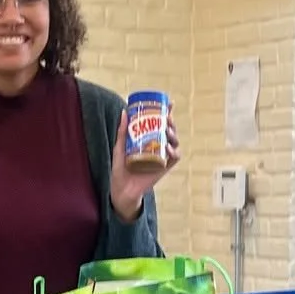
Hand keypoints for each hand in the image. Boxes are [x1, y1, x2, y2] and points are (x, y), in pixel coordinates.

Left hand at [109, 104, 180, 222]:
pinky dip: (174, 152)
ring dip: (174, 135)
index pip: (160, 124)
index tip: (169, 104)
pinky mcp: (163, 168)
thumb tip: (124, 112)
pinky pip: (174, 158)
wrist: (121, 189)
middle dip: (171, 123)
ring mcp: (161, 158)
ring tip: (167, 131)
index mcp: (148, 140)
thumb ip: (123, 131)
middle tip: (167, 118)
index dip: (167, 114)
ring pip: (174, 143)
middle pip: (169, 132)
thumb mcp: (120, 147)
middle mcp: (157, 148)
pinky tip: (168, 148)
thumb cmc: (120, 169)